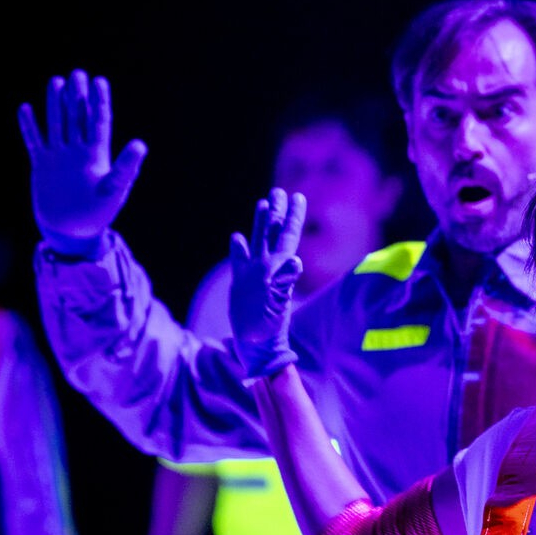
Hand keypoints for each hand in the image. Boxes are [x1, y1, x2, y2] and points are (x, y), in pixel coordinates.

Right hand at [18, 69, 146, 254]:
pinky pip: (34, 141)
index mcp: (98, 155)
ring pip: (57, 124)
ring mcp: (59, 157)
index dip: (99, 101)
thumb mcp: (115, 188)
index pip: (99, 121)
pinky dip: (29, 126)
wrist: (72, 232)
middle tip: (78, 72)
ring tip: (57, 81)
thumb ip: (126, 167)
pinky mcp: (42, 166)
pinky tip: (26, 108)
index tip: (100, 81)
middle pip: (78, 117)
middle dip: (78, 95)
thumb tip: (141, 144)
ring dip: (56, 104)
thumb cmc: (98, 214)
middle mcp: (78, 152)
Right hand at [229, 188, 306, 379]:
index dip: (294, 216)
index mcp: (279, 268)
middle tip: (280, 191)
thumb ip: (285, 281)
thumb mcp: (278, 303)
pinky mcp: (241, 282)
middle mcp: (268, 266)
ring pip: (258, 241)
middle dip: (278, 212)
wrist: (255, 343)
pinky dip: (239, 248)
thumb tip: (296, 261)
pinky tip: (237, 237)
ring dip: (260, 222)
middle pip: (274, 232)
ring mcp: (254, 273)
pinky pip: (240, 260)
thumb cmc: (268, 327)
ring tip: (263, 203)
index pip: (288, 235)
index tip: (298, 196)